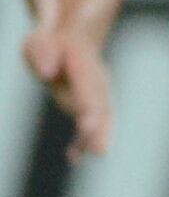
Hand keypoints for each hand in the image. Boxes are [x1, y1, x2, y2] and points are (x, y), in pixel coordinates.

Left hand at [23, 26, 112, 158]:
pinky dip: (84, 141)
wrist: (74, 39)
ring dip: (98, 137)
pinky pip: (92, 125)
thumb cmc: (51, 41)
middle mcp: (97, 83)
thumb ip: (42, 51)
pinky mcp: (91, 106)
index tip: (87, 125)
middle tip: (100, 149)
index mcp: (84, 66)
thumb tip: (46, 74)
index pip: (88, 88)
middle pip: (102, 108)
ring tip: (96, 154)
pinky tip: (73, 158)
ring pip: (103, 119)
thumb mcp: (38, 40)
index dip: (88, 107)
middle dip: (100, 129)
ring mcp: (98, 94)